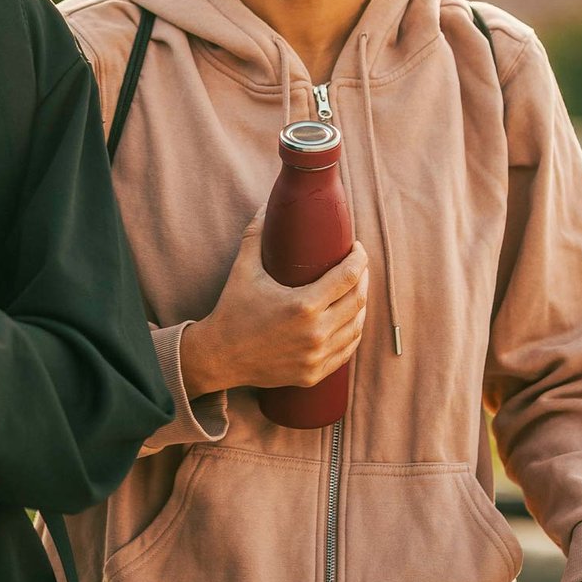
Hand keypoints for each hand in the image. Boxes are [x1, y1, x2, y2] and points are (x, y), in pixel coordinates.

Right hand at [179, 215, 368, 397]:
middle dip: (363, 279)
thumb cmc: (232, 311)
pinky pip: (346, 351)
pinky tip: (350, 321)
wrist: (219, 357)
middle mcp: (315, 332)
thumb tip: (264, 208)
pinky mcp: (314, 373)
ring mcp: (317, 356)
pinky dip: (352, 333)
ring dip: (361, 306)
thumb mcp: (242, 271)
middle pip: (357, 300)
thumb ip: (255, 237)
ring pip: (356, 327)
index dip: (359, 259)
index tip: (358, 248)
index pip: (347, 277)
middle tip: (358, 266)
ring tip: (356, 291)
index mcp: (303, 306)